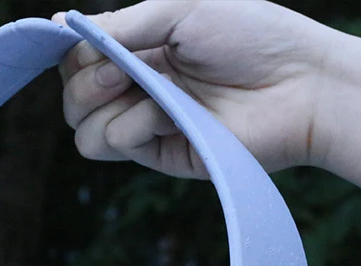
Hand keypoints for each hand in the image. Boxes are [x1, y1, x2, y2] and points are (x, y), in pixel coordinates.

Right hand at [54, 0, 335, 177]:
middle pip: (71, 99)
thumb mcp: (178, 9)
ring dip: (105, 104)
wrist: (300, 87)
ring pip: (83, 131)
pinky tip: (169, 113)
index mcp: (141, 48)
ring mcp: (147, 125)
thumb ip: (120, 24)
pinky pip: (113, 144)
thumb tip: (59, 23)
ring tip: (152, 90)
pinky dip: (133, 125)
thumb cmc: (250, 36)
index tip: (81, 37)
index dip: (71, 53)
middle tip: (121, 68)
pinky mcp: (160, 155)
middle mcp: (137, 88)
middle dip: (84, 80)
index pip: (77, 60)